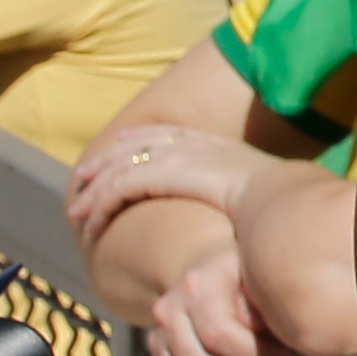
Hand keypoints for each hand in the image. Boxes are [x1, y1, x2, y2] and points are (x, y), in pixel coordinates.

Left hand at [67, 123, 271, 241]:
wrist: (277, 197)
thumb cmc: (278, 202)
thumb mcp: (261, 189)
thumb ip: (248, 191)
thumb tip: (255, 208)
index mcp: (213, 142)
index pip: (167, 132)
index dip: (140, 136)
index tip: (121, 142)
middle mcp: (189, 144)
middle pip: (135, 145)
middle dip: (105, 162)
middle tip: (84, 179)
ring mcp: (175, 156)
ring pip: (120, 168)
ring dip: (94, 192)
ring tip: (78, 211)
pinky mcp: (162, 174)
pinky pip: (119, 188)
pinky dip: (101, 206)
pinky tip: (92, 223)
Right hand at [146, 251, 293, 355]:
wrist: (208, 274)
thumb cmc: (245, 278)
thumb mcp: (259, 277)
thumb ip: (259, 302)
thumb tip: (256, 329)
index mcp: (196, 287)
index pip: (218, 336)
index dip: (257, 354)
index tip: (286, 355)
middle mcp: (167, 314)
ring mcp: (157, 341)